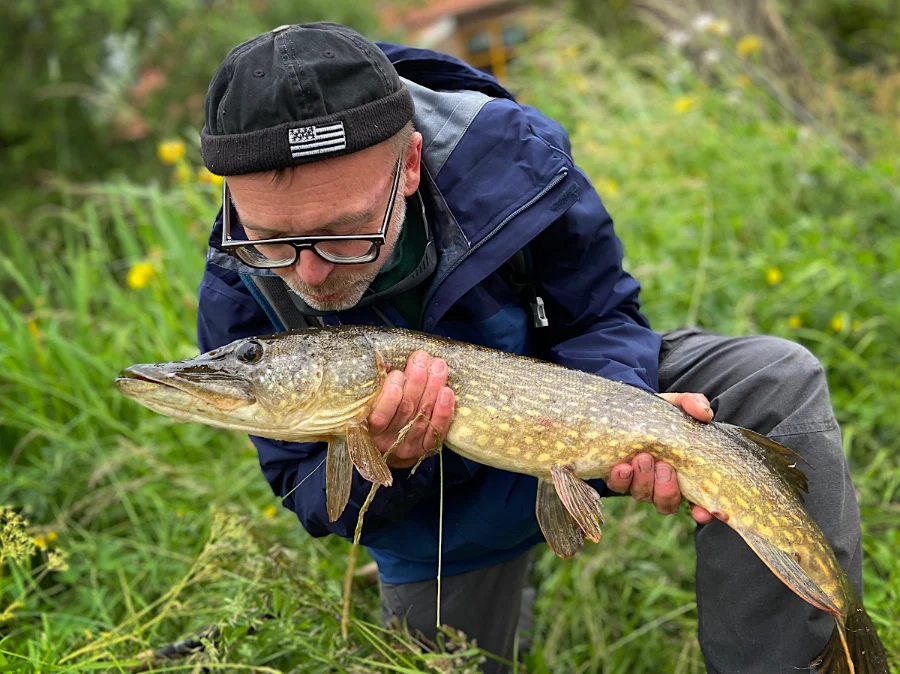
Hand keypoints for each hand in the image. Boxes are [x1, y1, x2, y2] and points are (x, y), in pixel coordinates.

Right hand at [367, 350, 454, 468]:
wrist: (389, 448)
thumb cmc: (378, 415)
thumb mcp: (370, 402)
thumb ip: (377, 386)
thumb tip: (389, 365)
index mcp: (368, 429)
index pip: (380, 415)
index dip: (390, 394)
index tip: (398, 373)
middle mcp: (388, 441)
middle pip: (406, 409)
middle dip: (416, 381)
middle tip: (422, 359)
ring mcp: (408, 445)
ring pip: (423, 415)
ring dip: (432, 387)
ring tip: (438, 366)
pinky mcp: (425, 448)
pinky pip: (437, 429)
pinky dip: (443, 410)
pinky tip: (447, 392)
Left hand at [605, 392, 714, 524]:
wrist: (627, 410)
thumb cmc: (660, 414)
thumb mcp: (677, 405)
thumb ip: (692, 404)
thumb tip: (704, 413)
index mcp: (685, 475)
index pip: (700, 506)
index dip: (705, 512)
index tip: (707, 511)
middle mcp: (662, 486)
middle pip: (667, 503)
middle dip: (667, 489)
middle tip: (665, 466)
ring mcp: (639, 483)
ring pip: (644, 496)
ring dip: (644, 480)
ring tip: (643, 458)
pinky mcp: (617, 478)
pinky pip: (618, 486)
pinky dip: (621, 478)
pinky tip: (622, 466)